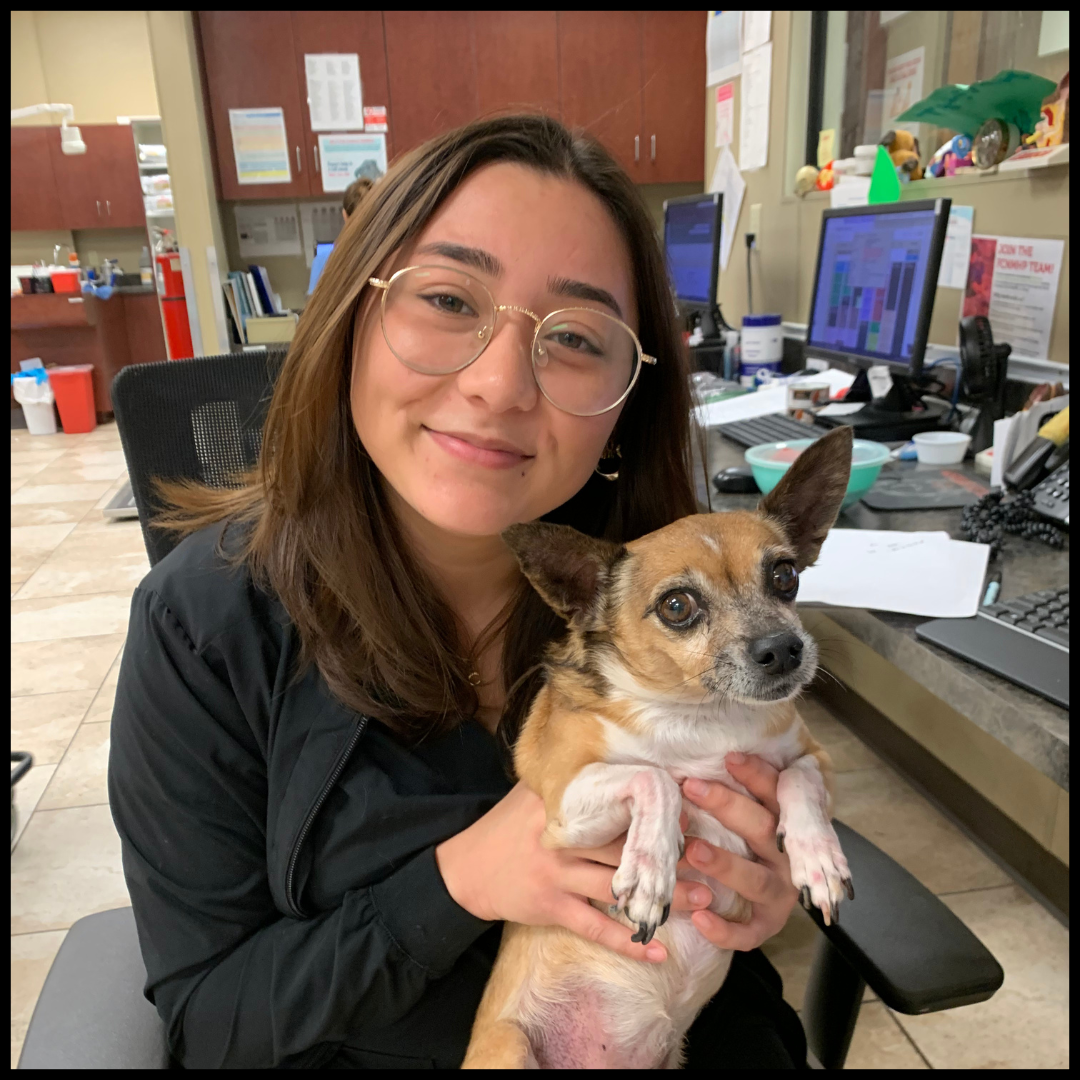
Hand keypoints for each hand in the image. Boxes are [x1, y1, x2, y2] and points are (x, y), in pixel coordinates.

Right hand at [435, 781, 709, 964]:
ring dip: (662, 896)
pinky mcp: (550, 907)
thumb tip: (620, 762)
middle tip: (713, 857)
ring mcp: (555, 873)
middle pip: (622, 846)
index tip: (692, 814)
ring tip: (703, 897)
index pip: (613, 805)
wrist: (466, 869)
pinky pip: (596, 927)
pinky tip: (659, 951)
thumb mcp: (532, 793)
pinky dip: (628, 942)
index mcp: (560, 803)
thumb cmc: (507, 826)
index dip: (653, 811)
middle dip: (669, 854)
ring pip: (618, 887)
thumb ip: (570, 782)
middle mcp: (560, 836)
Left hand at [679, 753, 798, 950]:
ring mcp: (779, 893)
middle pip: (761, 828)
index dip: (755, 774)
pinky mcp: (767, 925)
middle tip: (691, 787)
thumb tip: (689, 762)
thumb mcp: (745, 812)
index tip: (728, 757)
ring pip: (755, 880)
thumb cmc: (742, 838)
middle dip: (726, 806)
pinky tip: (699, 917)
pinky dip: (725, 929)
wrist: (763, 896)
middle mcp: (786, 857)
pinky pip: (749, 931)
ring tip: (693, 850)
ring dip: (725, 864)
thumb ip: (733, 792)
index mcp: (784, 823)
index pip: (775, 792)